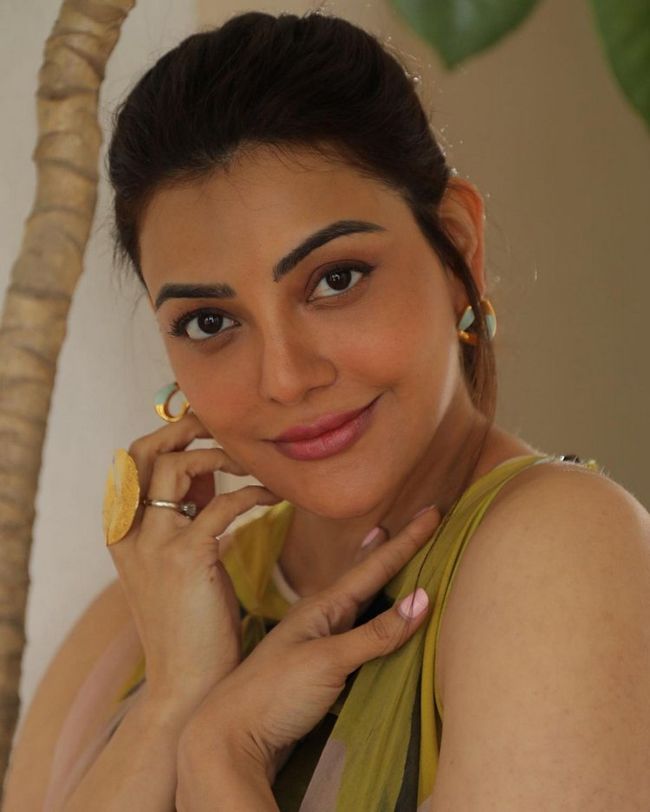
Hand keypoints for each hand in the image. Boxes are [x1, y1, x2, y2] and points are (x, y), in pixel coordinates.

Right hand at [108, 413, 281, 713]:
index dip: (170, 433)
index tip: (209, 427)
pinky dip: (252, 493)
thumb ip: (185, 511)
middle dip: (186, 428)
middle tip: (228, 428)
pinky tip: (274, 498)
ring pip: (178, 466)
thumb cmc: (192, 619)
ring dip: (222, 455)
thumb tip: (209, 465)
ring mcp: (153, 544)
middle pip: (144, 451)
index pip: (132, 458)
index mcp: (122, 531)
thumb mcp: (179, 558)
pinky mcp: (185, 558)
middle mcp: (128, 531)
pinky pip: (222, 504)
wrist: (188, 683)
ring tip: (256, 465)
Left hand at [180, 506, 440, 779]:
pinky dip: (370, 617)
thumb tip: (423, 598)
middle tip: (413, 522)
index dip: (406, 540)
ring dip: (377, 578)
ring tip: (385, 550)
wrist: (226, 740)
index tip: (432, 511)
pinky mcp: (316, 671)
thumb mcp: (328, 662)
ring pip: (357, 602)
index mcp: (322, 608)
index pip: (374, 567)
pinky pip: (354, 633)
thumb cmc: (272, 695)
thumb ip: (375, 634)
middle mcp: (320, 619)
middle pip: (364, 576)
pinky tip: (369, 617)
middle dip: (391, 550)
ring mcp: (316, 643)